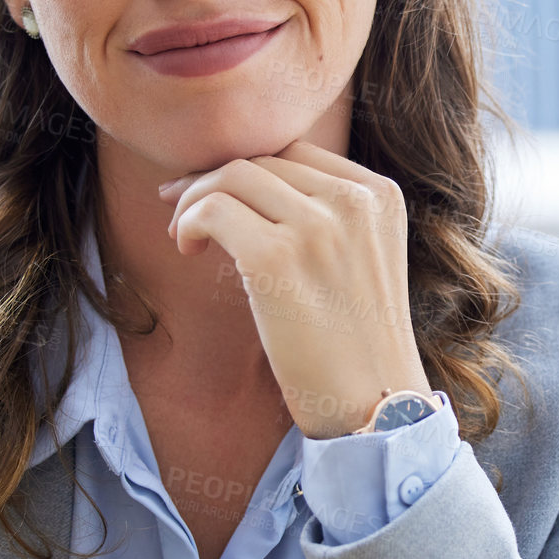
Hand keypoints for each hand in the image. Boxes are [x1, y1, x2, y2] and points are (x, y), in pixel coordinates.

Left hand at [158, 140, 430, 438]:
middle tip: (179, 208)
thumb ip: (328, 216)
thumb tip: (248, 184)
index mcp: (379, 196)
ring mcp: (317, 227)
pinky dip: (189, 222)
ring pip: (232, 176)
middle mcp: (354, 201)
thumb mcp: (361, 258)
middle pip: (261, 160)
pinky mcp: (277, 258)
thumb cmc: (356, 342)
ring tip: (183, 236)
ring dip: (194, 200)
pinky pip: (213, 209)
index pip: (296, 153)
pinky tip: (187, 250)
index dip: (247, 167)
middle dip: (212, 179)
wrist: (375, 405)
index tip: (214, 189)